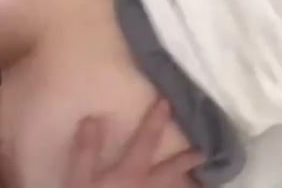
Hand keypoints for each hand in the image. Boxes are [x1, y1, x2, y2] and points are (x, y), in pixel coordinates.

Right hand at [65, 100, 202, 187]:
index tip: (167, 102)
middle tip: (203, 152)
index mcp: (130, 173)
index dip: (155, 120)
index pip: (146, 140)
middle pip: (171, 171)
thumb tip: (95, 117)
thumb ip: (86, 151)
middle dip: (187, 160)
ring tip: (200, 181)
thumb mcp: (77, 181)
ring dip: (187, 185)